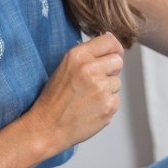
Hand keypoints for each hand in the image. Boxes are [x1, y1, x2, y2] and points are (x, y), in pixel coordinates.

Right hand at [25, 33, 123, 153]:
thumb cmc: (55, 98)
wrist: (48, 126)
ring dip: (108, 89)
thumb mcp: (65, 67)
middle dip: (111, 71)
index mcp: (78, 56)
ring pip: (117, 82)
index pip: (110, 42)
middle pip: (118, 61)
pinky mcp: (109, 105)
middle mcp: (91, 69)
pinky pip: (116, 99)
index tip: (112, 56)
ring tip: (88, 97)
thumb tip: (112, 43)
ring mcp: (102, 88)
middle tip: (94, 82)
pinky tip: (91, 108)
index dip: (115, 49)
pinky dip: (107, 104)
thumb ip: (88, 56)